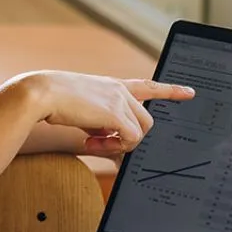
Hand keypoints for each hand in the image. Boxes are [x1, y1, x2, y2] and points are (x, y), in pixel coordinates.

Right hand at [10, 73, 194, 152]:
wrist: (41, 92)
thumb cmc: (55, 101)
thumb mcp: (84, 113)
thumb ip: (101, 126)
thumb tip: (112, 144)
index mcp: (114, 85)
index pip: (148, 85)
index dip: (170, 90)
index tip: (190, 92)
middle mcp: (121, 90)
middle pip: (146, 121)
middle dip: (130, 138)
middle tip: (100, 143)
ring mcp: (120, 100)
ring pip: (141, 131)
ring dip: (121, 143)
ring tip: (93, 142)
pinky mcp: (115, 113)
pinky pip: (130, 138)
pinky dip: (115, 147)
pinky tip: (91, 142)